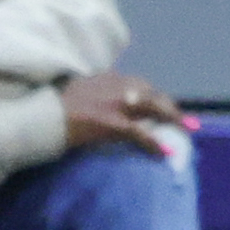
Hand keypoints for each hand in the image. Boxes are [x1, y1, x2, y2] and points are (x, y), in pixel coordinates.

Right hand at [61, 71, 183, 157]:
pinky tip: (165, 152)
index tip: (164, 107)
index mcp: (108, 78)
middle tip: (186, 121)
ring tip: (186, 130)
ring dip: (173, 118)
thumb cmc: (53, 107)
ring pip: (154, 107)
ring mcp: (116, 103)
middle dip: (171, 107)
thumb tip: (98, 104)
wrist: (42, 115)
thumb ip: (93, 93)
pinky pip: (140, 132)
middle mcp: (117, 85)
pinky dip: (154, 142)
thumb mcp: (77, 92)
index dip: (155, 97)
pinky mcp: (112, 122)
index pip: (140, 86)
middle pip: (153, 94)